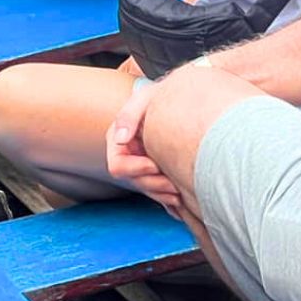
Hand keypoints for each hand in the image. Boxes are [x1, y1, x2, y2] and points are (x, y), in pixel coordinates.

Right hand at [105, 77, 182, 217]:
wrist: (180, 99)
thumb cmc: (161, 96)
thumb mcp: (144, 98)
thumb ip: (129, 114)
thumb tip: (120, 139)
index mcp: (118, 141)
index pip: (118, 166)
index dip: (137, 169)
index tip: (156, 165)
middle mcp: (127, 156)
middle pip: (134, 182)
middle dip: (153, 186)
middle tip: (174, 186)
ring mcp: (141, 166)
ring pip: (147, 190)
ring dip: (162, 195)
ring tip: (180, 194)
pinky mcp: (156, 172)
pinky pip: (159, 193)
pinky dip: (169, 200)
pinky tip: (181, 203)